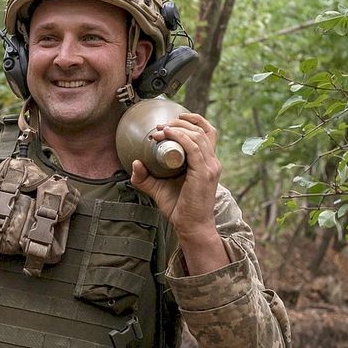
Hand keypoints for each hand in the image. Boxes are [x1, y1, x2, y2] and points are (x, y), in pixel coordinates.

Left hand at [128, 112, 219, 242]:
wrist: (190, 225)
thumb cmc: (178, 207)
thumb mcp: (157, 188)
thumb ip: (145, 177)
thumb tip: (135, 162)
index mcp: (206, 162)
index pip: (207, 133)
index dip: (192, 121)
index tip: (170, 122)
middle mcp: (212, 162)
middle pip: (202, 130)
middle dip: (180, 123)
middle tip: (159, 126)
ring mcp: (210, 167)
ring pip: (198, 136)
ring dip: (177, 129)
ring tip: (159, 131)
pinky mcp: (204, 173)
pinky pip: (194, 148)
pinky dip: (180, 138)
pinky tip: (166, 135)